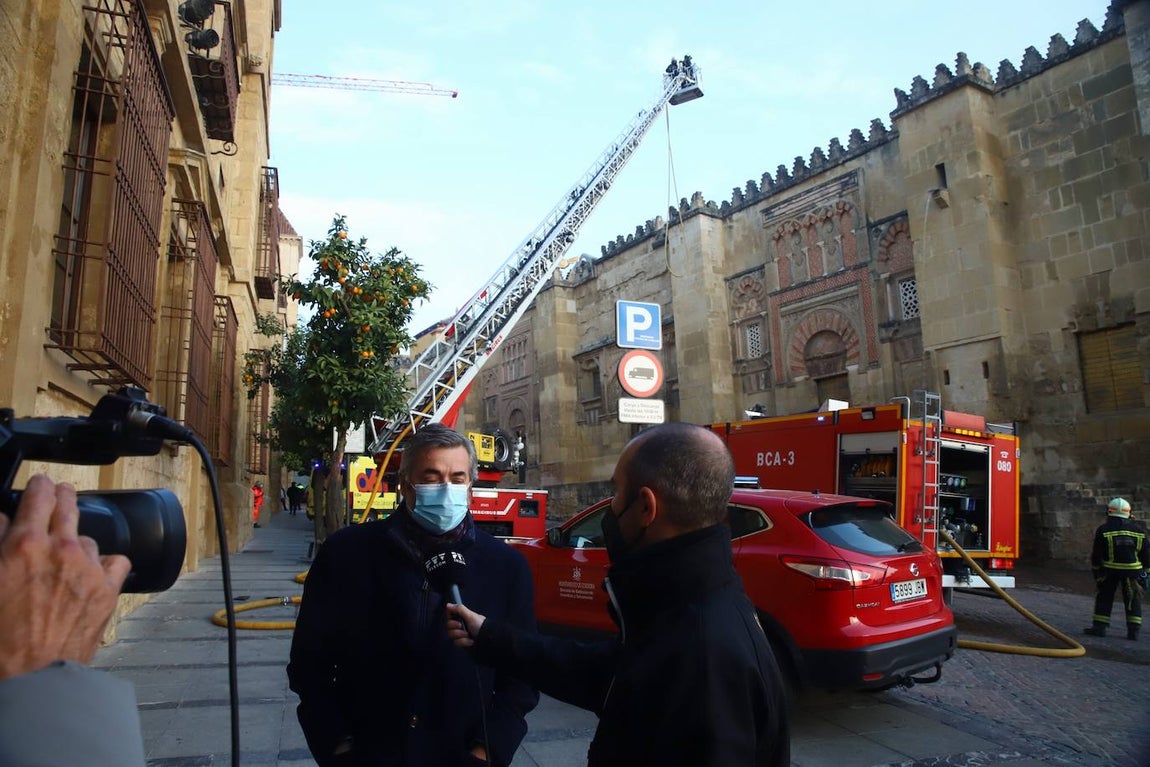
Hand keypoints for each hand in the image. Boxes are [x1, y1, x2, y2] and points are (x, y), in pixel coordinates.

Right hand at [0, 474, 130, 678]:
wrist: (30, 679)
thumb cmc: (0, 638)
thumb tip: (4, 523)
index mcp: (23, 545)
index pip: (37, 495)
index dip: (37, 486)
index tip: (38, 484)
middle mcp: (61, 550)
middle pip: (67, 504)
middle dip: (60, 496)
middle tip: (56, 495)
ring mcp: (88, 569)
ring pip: (86, 538)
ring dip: (75, 542)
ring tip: (64, 555)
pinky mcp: (107, 591)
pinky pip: (115, 561)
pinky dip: (104, 563)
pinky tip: (95, 571)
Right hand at [446, 602, 485, 646]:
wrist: (487, 639)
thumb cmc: (480, 625)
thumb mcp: (470, 615)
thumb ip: (459, 609)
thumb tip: (448, 605)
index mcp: (462, 617)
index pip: (450, 615)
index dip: (450, 616)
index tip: (454, 618)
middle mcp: (460, 625)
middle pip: (448, 626)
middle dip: (454, 627)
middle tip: (460, 626)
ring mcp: (460, 634)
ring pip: (451, 635)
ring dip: (460, 635)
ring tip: (468, 635)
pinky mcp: (462, 643)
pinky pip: (457, 643)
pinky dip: (464, 642)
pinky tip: (471, 641)